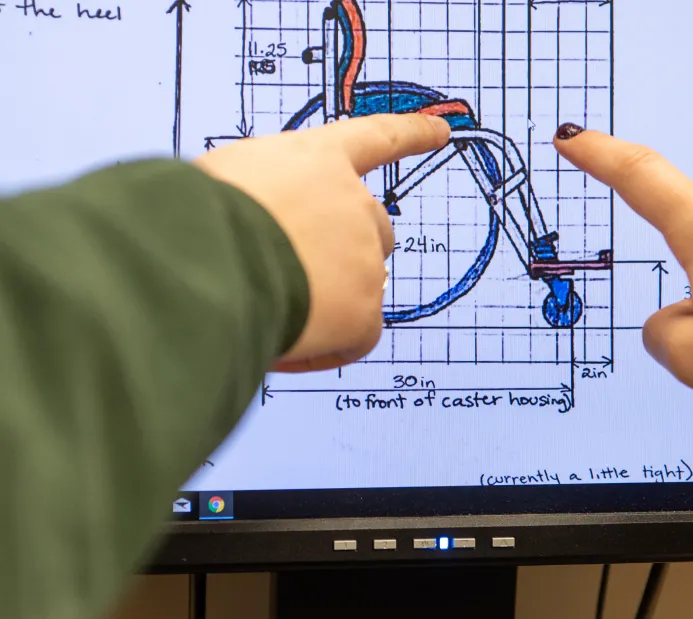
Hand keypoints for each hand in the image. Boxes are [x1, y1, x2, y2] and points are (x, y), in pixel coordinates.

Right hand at [194, 113, 450, 371]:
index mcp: (314, 159)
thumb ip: (260, 197)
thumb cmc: (187, 216)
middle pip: (373, 226)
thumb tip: (258, 237)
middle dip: (345, 249)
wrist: (199, 258)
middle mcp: (351, 202)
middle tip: (296, 270)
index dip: (410, 134)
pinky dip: (323, 348)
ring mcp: (364, 257)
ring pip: (362, 284)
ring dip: (328, 297)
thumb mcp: (222, 181)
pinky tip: (281, 347)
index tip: (441, 132)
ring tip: (268, 307)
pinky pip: (355, 337)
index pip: (374, 138)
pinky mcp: (363, 310)